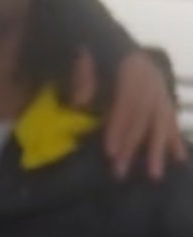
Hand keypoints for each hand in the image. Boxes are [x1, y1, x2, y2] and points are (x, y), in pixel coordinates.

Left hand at [70, 50, 185, 180]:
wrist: (110, 42)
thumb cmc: (94, 56)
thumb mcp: (86, 59)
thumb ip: (83, 78)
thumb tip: (78, 103)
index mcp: (131, 68)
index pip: (126, 103)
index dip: (118, 128)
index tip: (109, 151)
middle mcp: (151, 79)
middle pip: (143, 117)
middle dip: (132, 146)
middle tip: (120, 170)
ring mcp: (161, 88)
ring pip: (160, 122)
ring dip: (157, 150)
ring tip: (154, 174)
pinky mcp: (165, 97)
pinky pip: (171, 120)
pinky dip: (175, 140)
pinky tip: (179, 158)